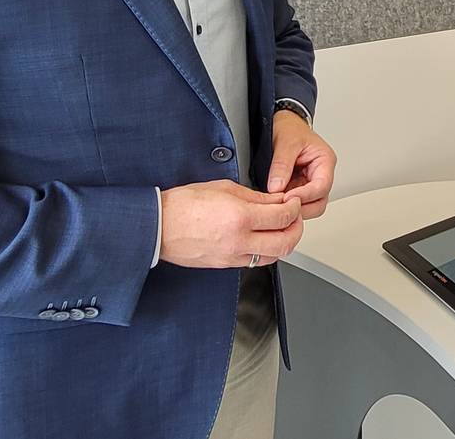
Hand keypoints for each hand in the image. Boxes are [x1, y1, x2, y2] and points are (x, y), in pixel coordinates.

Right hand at [157, 180, 303, 268]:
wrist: (158, 227)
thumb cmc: (183, 205)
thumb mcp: (223, 188)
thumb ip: (255, 197)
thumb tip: (275, 201)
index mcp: (240, 218)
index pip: (283, 217)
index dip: (295, 208)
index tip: (293, 201)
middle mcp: (239, 241)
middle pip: (285, 243)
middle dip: (296, 228)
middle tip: (294, 216)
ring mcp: (232, 257)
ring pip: (273, 257)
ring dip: (283, 242)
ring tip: (281, 228)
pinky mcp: (226, 265)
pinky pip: (255, 262)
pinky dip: (266, 251)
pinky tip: (263, 238)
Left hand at [267, 110, 335, 218]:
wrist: (281, 121)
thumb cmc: (289, 127)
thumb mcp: (286, 142)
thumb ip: (281, 165)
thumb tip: (276, 187)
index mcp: (325, 160)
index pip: (322, 186)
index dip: (306, 195)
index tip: (288, 198)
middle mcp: (320, 174)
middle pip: (319, 202)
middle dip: (302, 208)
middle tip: (283, 208)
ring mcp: (309, 182)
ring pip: (309, 206)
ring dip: (294, 208)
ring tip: (277, 206)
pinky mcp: (297, 187)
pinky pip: (295, 202)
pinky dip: (286, 206)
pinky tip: (275, 204)